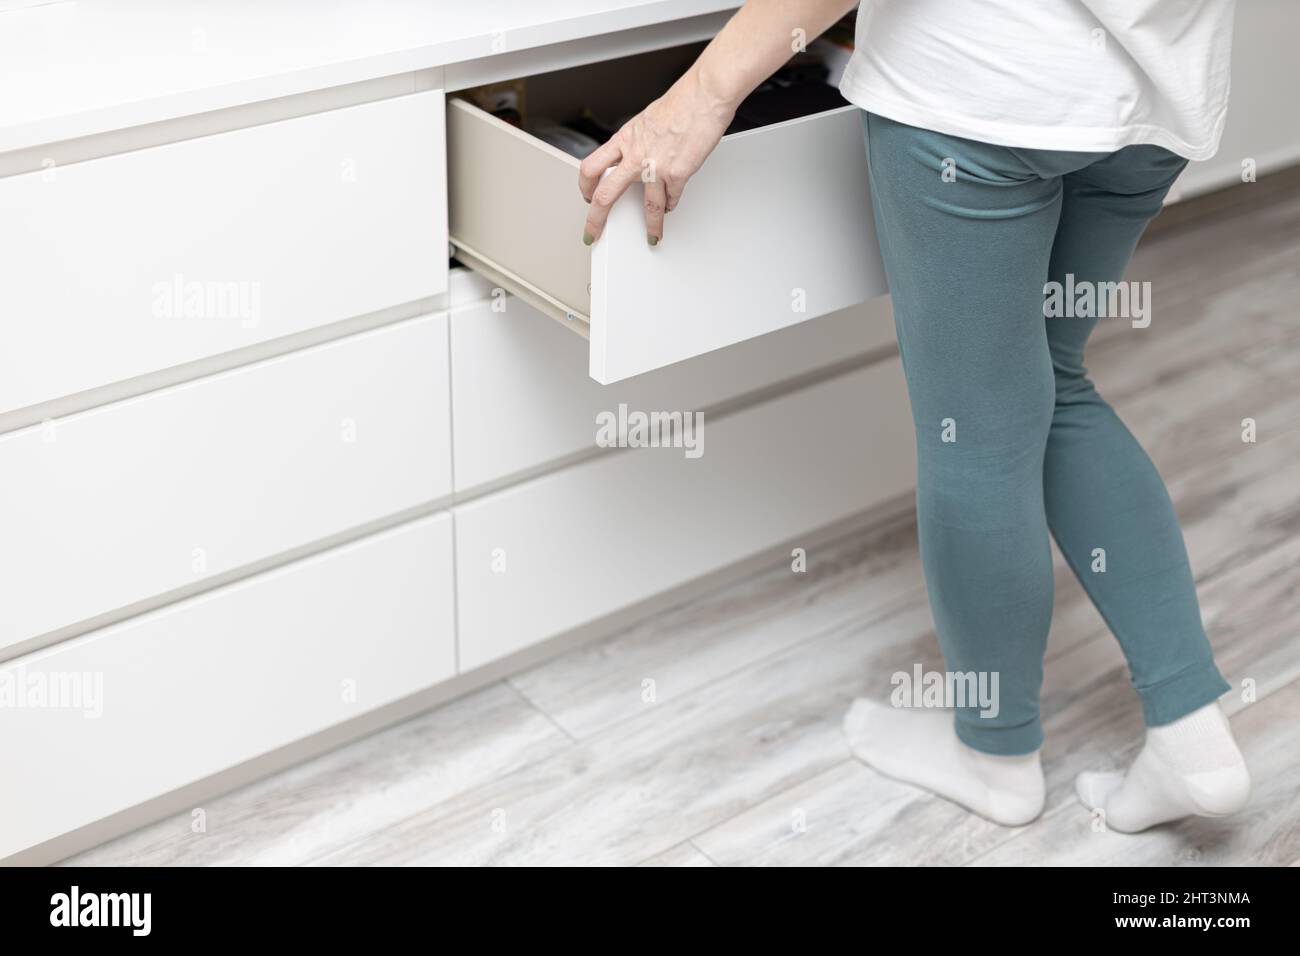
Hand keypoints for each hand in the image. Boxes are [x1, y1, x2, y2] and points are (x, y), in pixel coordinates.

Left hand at [578, 70, 734, 245]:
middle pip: (604, 196)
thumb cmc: (681, 103)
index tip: (586, 198)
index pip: (591, 168)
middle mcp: (635, 155)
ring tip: (652, 234)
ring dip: (651, 226)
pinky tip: (671, 206)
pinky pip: (671, 199)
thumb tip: (635, 155)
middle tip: (594, 232)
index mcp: (625, 139)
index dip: (584, 187)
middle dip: (595, 221)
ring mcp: (655, 167)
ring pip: (647, 208)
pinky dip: (671, 205)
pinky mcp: (677, 174)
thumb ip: (637, 142)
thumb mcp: (646, 121)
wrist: (704, 96)